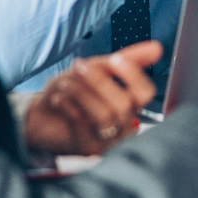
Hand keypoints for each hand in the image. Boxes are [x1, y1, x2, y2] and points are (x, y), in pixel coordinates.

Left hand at [23, 41, 162, 155]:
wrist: (40, 115)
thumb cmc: (72, 91)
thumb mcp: (97, 68)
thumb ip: (127, 59)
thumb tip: (158, 48)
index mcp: (131, 104)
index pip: (145, 93)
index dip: (133, 75)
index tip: (115, 58)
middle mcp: (124, 125)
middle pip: (124, 104)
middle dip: (100, 81)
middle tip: (79, 67)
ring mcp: (108, 140)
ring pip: (104, 115)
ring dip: (81, 93)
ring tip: (65, 83)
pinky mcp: (88, 148)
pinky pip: (83, 124)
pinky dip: (69, 105)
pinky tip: (59, 98)